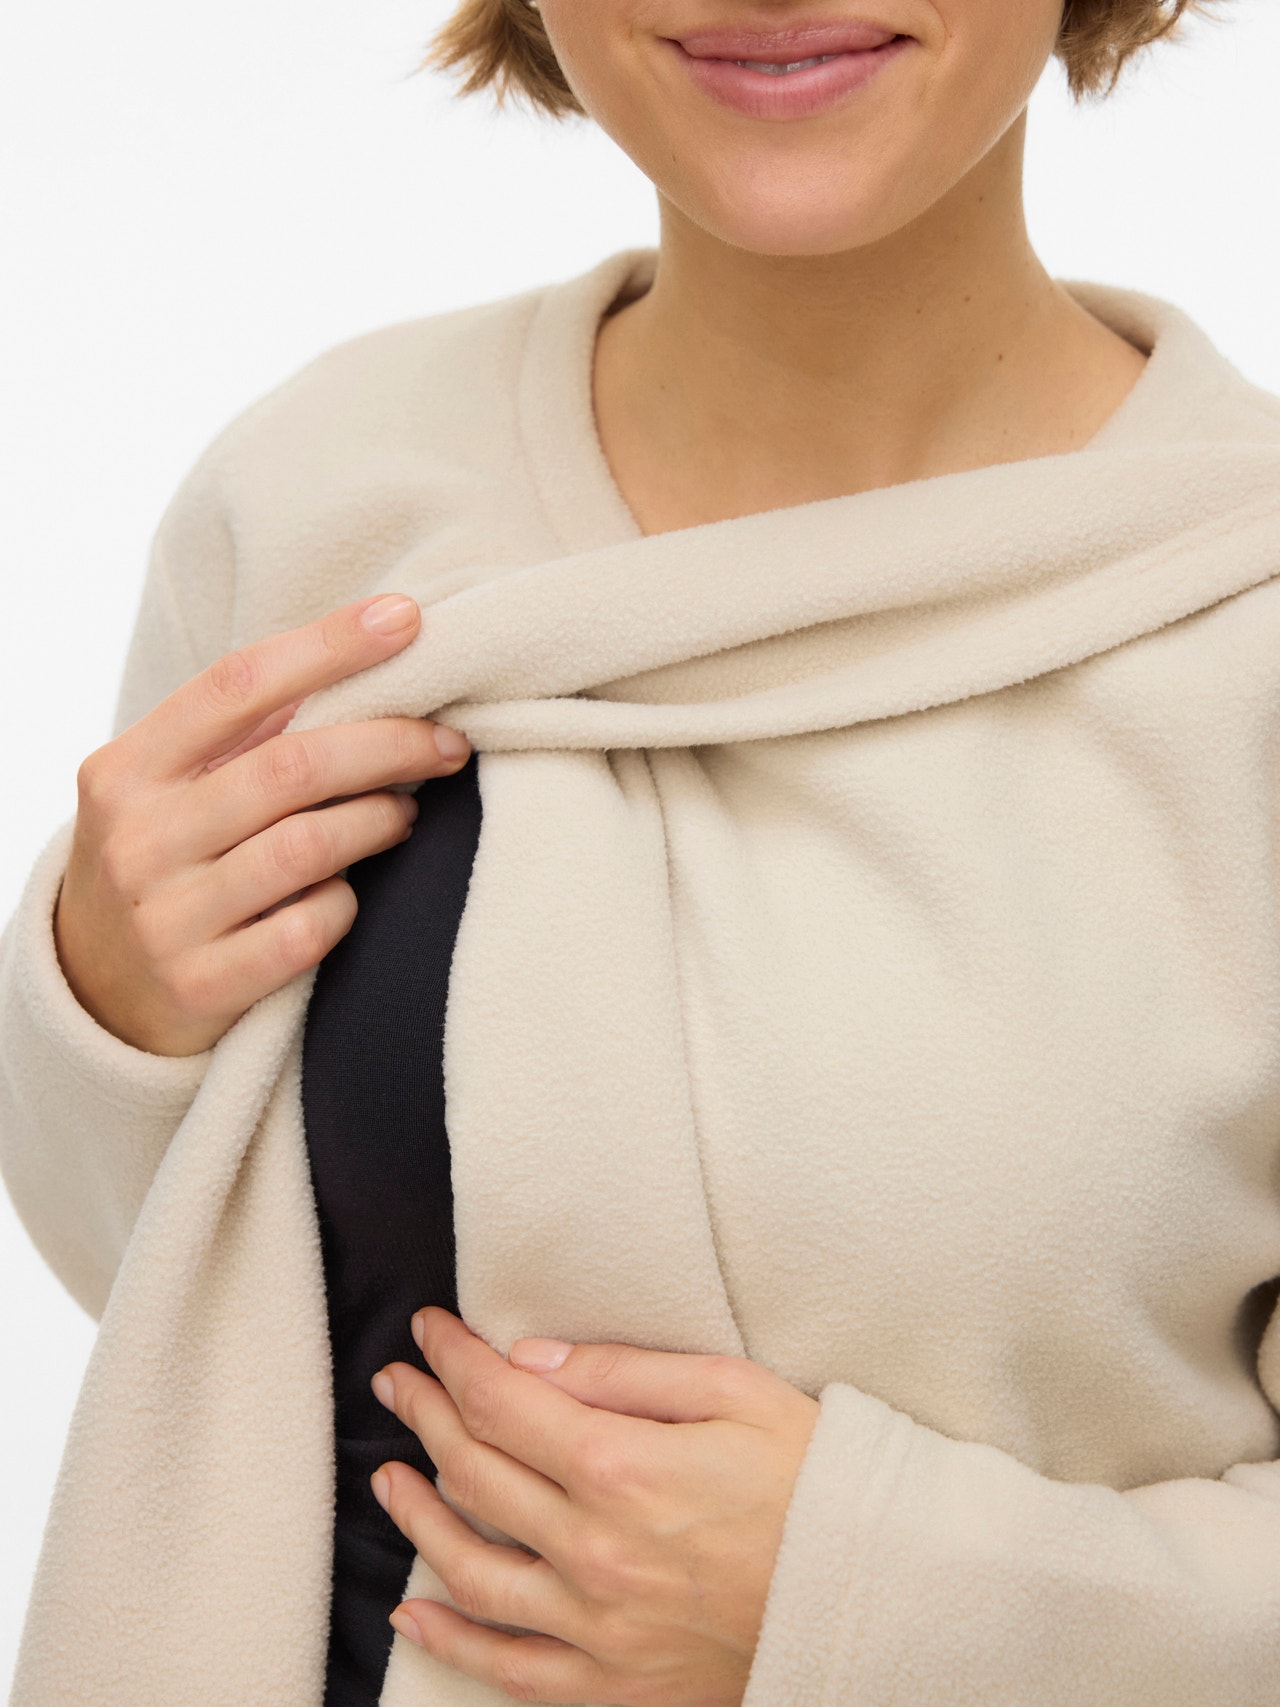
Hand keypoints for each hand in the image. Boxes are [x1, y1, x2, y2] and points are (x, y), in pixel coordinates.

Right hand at [54, 595, 469, 1055]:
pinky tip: (351, 893)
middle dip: (389, 743)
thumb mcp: (167, 792)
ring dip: (379, 819)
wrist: (98, 996)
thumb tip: (364, 660)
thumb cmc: (163, 865)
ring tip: (405, 812)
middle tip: (447, 742)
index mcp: (127, 770)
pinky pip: (309, 928)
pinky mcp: (202, 985)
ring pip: (309, 846)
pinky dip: (345, 903)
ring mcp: (167, 918)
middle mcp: (139, 839)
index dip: (331, 645)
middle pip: (292, 766)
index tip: (406, 619)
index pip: (238, 683)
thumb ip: (241, 737)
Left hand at [369, 1308, 819, 1705]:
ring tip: (389, 1478)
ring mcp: (598, 1626)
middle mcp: (594, 1551)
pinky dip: (449, 1641)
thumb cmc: (809, 1477)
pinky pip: (507, 1669)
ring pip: (469, 1569)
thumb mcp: (732, 1390)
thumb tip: (532, 1359)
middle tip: (398, 1381)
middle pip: (473, 1473)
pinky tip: (413, 1614)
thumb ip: (623, 1372)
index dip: (454, 1359)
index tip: (430, 1331)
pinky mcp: (613, 1684)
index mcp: (623, 1468)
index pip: (501, 1402)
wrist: (872, 1592)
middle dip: (424, 1415)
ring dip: (415, 1518)